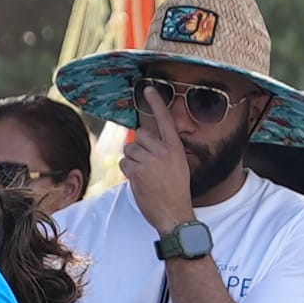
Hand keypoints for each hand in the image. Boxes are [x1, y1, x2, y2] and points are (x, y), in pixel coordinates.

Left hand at [122, 91, 197, 232]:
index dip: (156, 103)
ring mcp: (149, 161)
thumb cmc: (176, 192)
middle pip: (140, 135)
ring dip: (132, 161)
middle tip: (146, 163)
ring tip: (144, 175)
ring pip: (129, 149)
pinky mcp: (137, 171)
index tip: (147, 89)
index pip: (165, 120)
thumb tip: (144, 141)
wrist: (174, 214)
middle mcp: (163, 151)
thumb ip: (164, 151)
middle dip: (138, 147)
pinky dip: (128, 171)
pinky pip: (125, 163)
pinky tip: (139, 181)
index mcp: (175, 148)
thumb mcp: (178, 167)